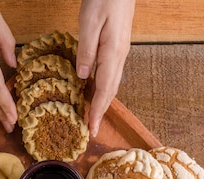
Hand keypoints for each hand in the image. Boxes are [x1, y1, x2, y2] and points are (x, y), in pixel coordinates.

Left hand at [77, 0, 134, 136]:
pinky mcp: (117, 47)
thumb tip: (83, 77)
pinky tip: (94, 91)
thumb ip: (86, 51)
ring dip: (102, 101)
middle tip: (91, 130)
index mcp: (112, 53)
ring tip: (92, 116)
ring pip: (111, 84)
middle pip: (110, 91)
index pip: (104, 90)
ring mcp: (120, 52)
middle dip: (100, 111)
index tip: (91, 128)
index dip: (97, 110)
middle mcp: (119, 56)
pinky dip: (103, 88)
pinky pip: (110, 74)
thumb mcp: (90, 23)